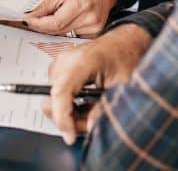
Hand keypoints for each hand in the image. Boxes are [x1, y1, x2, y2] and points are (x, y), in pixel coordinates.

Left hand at [25, 0, 117, 36]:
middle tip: (33, 21)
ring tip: (50, 18)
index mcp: (80, 4)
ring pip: (65, 34)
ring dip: (53, 29)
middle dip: (43, 26)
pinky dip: (66, 30)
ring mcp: (94, 27)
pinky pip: (74, 35)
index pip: (54, 22)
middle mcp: (89, 18)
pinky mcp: (96, 32)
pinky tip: (65, 20)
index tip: (27, 21)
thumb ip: (45, 6)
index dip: (39, 24)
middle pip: (59, 30)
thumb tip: (31, 17)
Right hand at [43, 23, 151, 144]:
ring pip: (52, 98)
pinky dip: (67, 104)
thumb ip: (104, 108)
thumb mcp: (122, 86)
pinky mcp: (60, 67)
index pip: (61, 93)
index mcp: (82, 61)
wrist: (124, 42)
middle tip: (87, 126)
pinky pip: (56, 92)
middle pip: (52, 99)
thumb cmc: (125, 57)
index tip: (69, 136)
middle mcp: (66, 60)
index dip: (62, 118)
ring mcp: (60, 63)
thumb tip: (90, 127)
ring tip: (89, 113)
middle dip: (67, 119)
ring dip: (68, 113)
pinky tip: (83, 105)